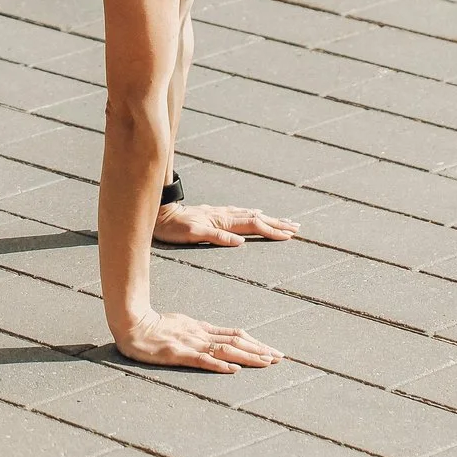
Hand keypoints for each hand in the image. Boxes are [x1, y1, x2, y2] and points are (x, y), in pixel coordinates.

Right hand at [114, 310, 283, 372]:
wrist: (131, 323)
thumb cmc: (153, 326)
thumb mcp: (181, 325)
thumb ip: (199, 332)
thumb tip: (219, 339)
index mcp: (201, 329)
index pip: (235, 335)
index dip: (256, 343)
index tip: (273, 351)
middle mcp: (200, 335)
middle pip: (236, 342)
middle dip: (259, 350)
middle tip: (280, 358)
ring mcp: (190, 344)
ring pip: (225, 350)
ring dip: (248, 357)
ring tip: (266, 363)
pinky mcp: (178, 354)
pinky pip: (202, 360)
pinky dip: (220, 365)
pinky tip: (234, 370)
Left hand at [155, 203, 299, 246]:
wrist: (161, 214)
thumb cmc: (174, 228)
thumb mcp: (193, 234)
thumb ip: (217, 237)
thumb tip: (241, 242)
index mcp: (223, 221)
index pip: (253, 225)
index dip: (271, 231)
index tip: (288, 236)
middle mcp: (225, 215)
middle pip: (257, 218)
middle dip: (277, 224)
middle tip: (296, 228)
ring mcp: (221, 213)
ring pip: (251, 215)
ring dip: (269, 218)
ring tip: (284, 221)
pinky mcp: (215, 214)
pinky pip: (241, 213)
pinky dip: (253, 214)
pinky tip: (257, 213)